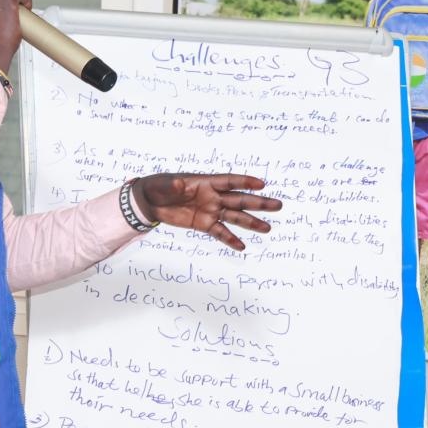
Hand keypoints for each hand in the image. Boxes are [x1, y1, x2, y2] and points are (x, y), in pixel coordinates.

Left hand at [131, 174, 281, 250]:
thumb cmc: (158, 187)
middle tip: (278, 206)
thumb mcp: (164, 184)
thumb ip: (173, 185)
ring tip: (267, 228)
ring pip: (235, 217)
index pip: (230, 181)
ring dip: (251, 222)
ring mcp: (210, 210)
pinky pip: (220, 232)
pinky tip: (242, 246)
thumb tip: (179, 185)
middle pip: (240, 199)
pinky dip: (230, 239)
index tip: (262, 184)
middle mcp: (213, 196)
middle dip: (258, 203)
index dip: (245, 182)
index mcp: (206, 182)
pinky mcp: (204, 224)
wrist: (150, 202)